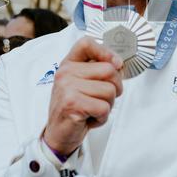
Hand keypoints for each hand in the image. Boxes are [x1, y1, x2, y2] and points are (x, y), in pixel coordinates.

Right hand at [42, 37, 122, 157]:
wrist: (59, 133)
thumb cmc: (74, 108)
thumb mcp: (81, 84)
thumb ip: (97, 70)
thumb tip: (118, 64)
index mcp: (68, 64)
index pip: (86, 43)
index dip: (106, 51)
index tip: (115, 64)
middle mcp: (66, 73)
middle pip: (109, 70)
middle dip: (115, 88)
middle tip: (103, 98)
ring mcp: (67, 88)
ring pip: (109, 91)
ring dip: (108, 105)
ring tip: (93, 110)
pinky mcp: (72, 104)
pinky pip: (103, 108)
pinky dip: (102, 118)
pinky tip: (90, 119)